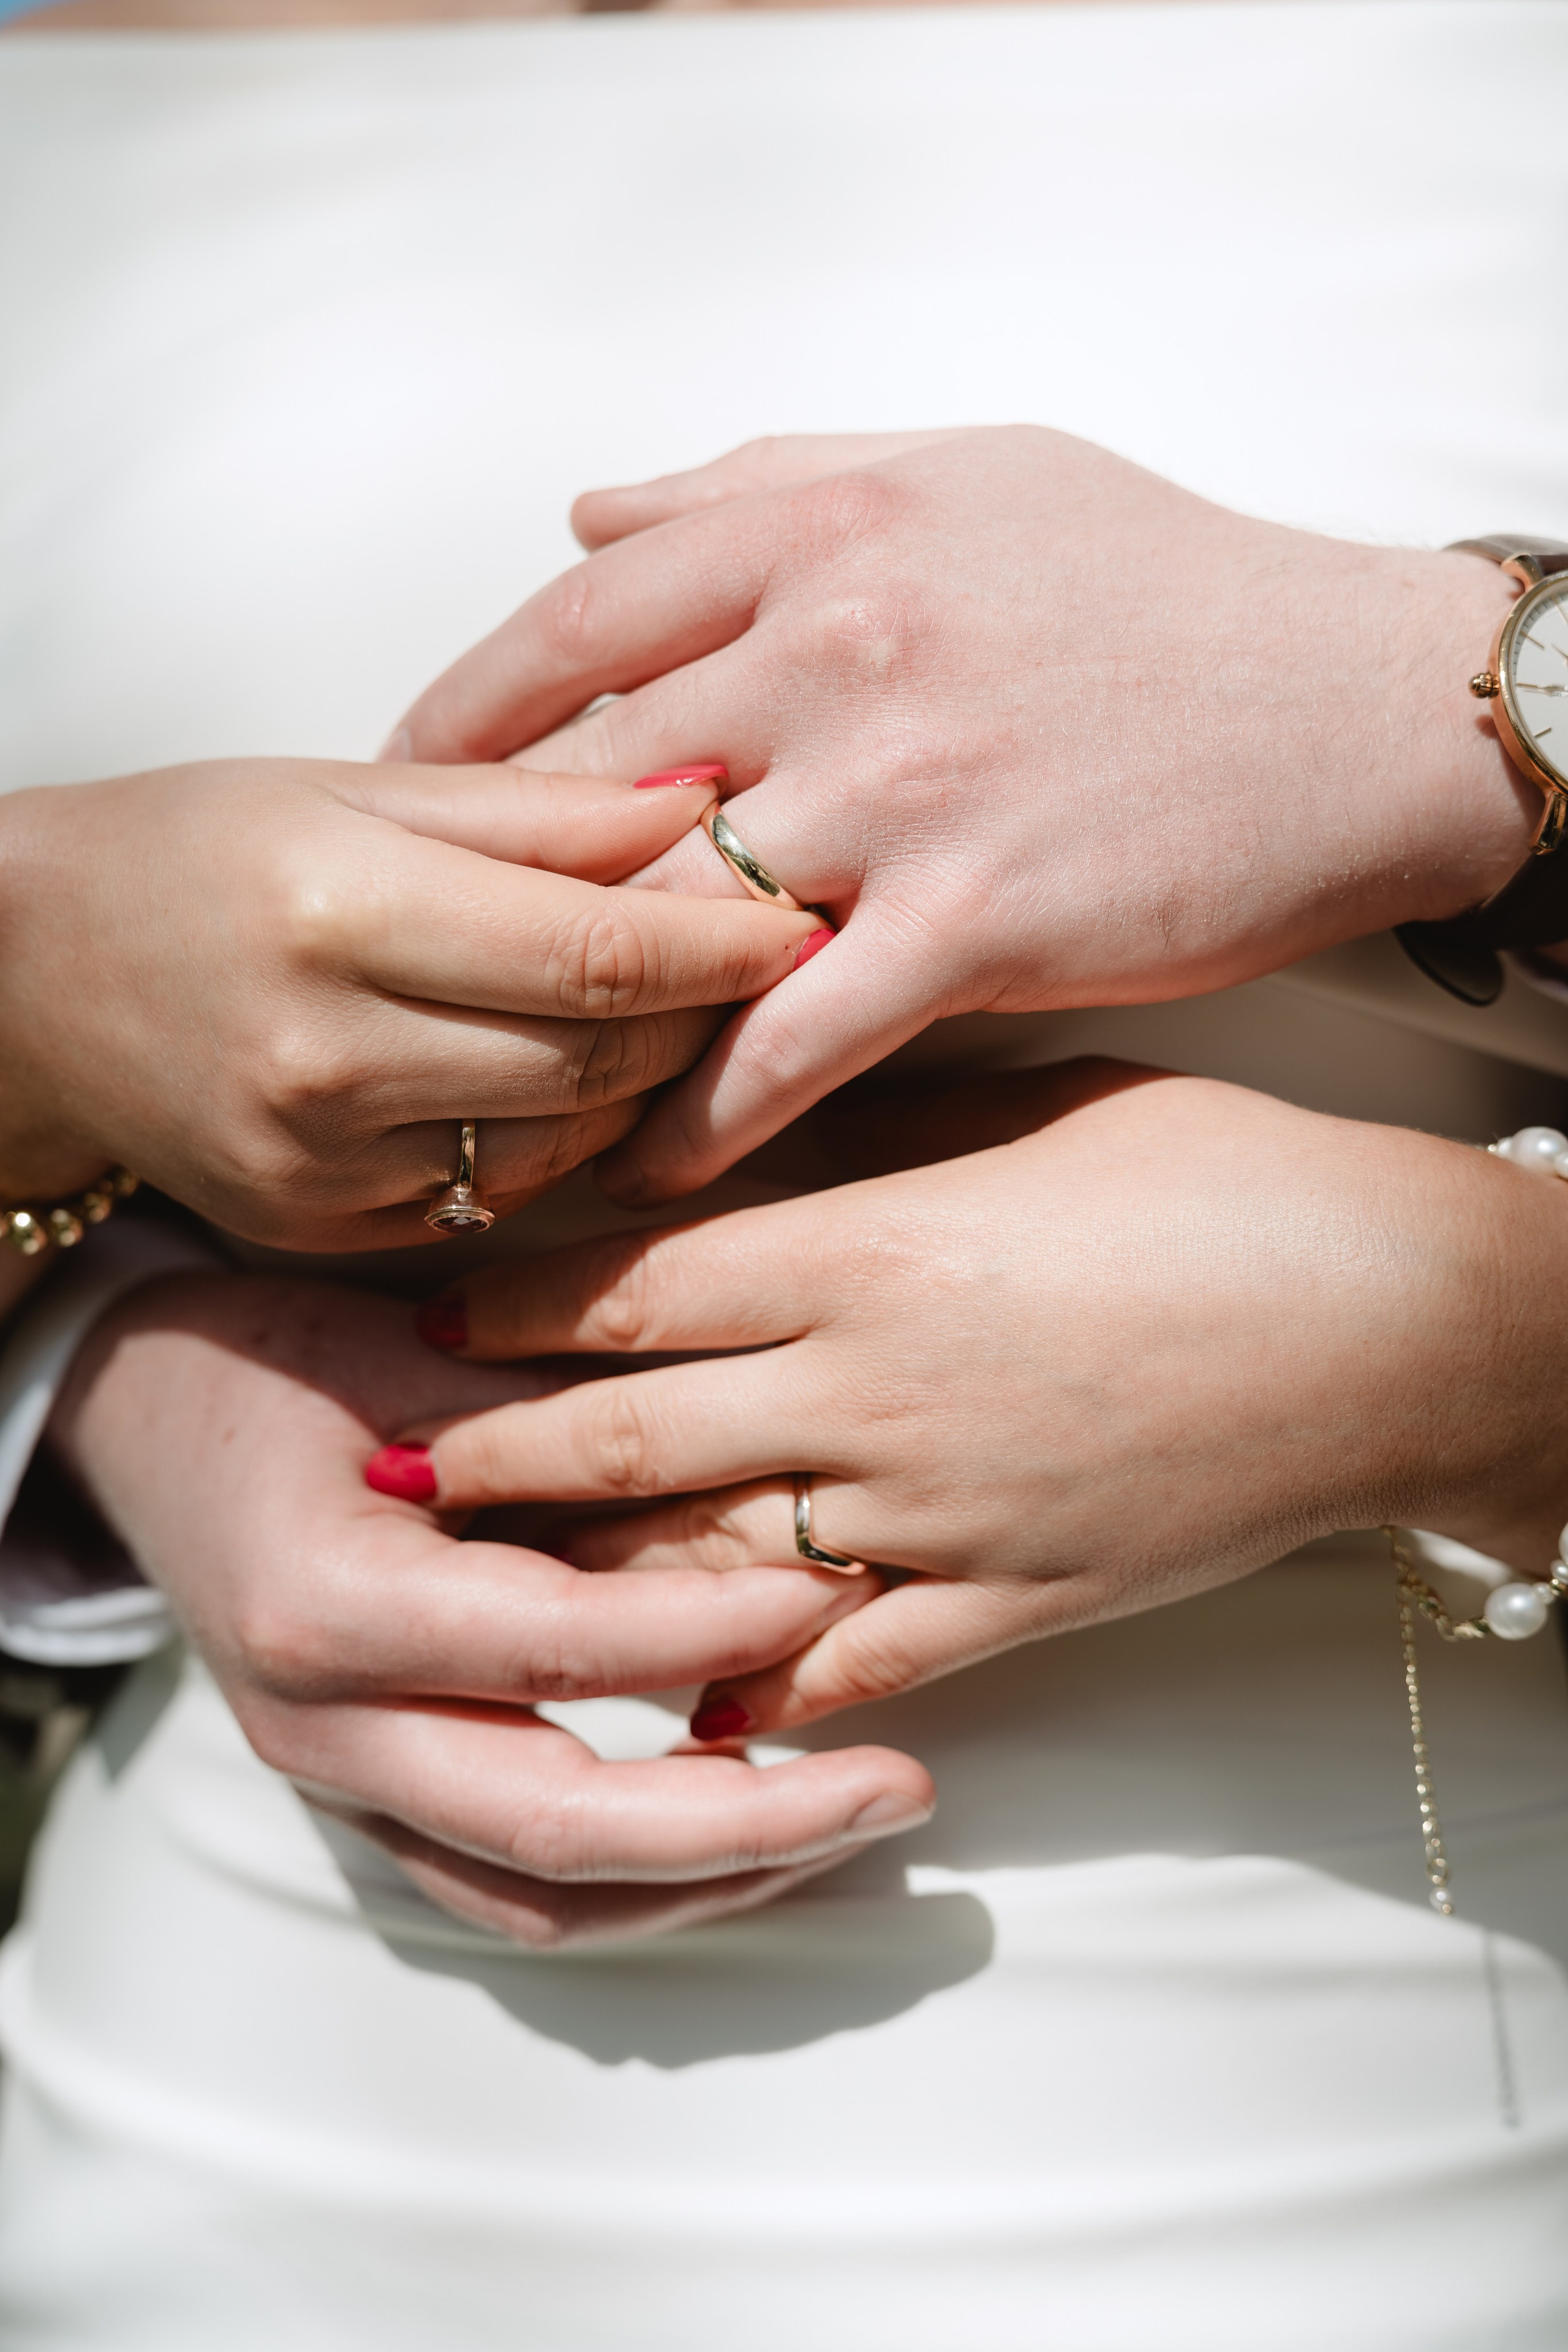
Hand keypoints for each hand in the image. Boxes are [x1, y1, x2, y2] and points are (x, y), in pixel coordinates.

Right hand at [0, 758, 816, 1245]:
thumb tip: (700, 801)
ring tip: (662, 1006)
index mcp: (335, 919)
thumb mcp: (355, 793)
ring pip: (571, 1139)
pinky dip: (561, 1133)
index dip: (723, 942)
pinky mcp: (332, 1226)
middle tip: (755, 958)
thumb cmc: (194, 857)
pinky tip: (556, 1070)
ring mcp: (326, 1165)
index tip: (801, 914)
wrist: (35, 985)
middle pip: (601, 1057)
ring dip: (644, 1078)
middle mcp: (327, 1061)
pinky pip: (505, 1191)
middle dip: (704, 1012)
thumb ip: (537, 811)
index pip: (595, 953)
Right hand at [49, 1273, 932, 1946]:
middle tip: (900, 1784)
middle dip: (749, 1821)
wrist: (153, 1427)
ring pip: (546, 1901)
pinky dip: (647, 1890)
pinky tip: (752, 1838)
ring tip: (855, 1817)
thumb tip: (767, 1448)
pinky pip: (518, 1900)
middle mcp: (325, 1729)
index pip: (549, 1644)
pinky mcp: (373, 1815)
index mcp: (327, 1604)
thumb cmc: (286, 1370)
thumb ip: (566, 1422)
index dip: (706, 1626)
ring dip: (716, 1879)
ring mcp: (342, 1792)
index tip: (834, 1588)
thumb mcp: (416, 1365)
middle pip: (559, 1829)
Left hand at [388, 425, 1530, 1205]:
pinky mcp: (978, 920)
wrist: (1358, 700)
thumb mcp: (963, 470)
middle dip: (492, 891)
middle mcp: (837, 648)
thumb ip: (760, 483)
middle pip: (595, 786)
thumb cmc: (1164, 585)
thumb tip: (589, 510)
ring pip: (673, 923)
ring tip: (499, 1095)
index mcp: (818, 530)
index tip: (403, 792)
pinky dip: (706, 1111)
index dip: (462, 717)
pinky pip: (794, 1037)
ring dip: (573, 1023)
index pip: (572, 624)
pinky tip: (647, 1164)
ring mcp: (903, 789)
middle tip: (424, 970)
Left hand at [395, 1061, 1567, 1736]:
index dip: (518, 1303)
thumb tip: (771, 1112)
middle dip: (499, 1454)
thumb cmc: (1230, 1178)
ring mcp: (943, 1512)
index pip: (636, 1285)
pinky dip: (769, 1699)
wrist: (1401, 1321)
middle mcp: (875, 1392)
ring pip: (714, 1565)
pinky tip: (693, 1722)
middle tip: (397, 1462)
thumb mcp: (1043, 1106)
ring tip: (494, 1588)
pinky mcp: (1020, 1600)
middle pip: (633, 1436)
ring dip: (592, 1579)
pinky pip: (860, 1666)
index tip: (438, 1310)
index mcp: (871, 1251)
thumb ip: (888, 1123)